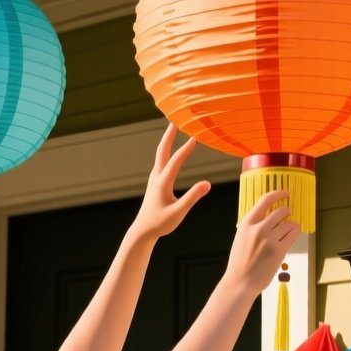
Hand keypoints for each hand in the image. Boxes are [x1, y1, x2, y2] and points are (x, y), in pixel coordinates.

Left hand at [133, 124, 211, 240]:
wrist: (143, 231)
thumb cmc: (160, 224)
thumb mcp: (178, 212)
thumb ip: (193, 197)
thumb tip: (207, 184)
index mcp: (162, 183)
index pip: (175, 161)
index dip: (186, 148)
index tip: (195, 136)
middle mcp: (156, 177)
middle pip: (162, 151)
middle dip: (170, 134)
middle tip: (176, 119)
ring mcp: (154, 179)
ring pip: (161, 154)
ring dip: (168, 140)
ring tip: (174, 128)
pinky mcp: (155, 182)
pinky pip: (161, 161)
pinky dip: (167, 150)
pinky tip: (170, 149)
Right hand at [225, 191, 298, 294]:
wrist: (240, 282)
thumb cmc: (239, 263)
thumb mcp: (241, 239)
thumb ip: (253, 227)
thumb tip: (269, 218)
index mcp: (246, 224)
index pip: (265, 201)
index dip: (278, 194)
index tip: (285, 193)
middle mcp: (258, 228)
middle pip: (281, 211)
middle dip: (287, 213)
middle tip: (287, 218)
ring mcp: (269, 239)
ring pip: (290, 223)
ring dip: (291, 226)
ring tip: (286, 234)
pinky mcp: (279, 249)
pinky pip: (294, 234)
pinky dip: (294, 234)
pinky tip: (289, 238)